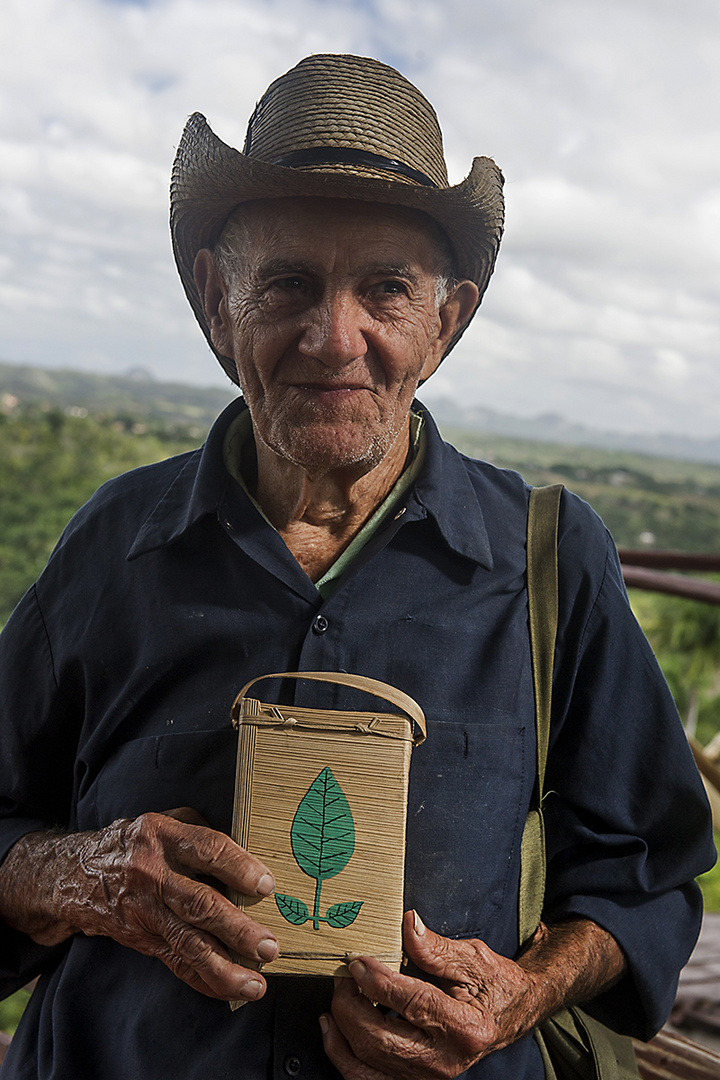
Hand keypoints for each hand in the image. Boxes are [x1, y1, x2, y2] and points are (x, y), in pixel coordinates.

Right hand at [0, 808, 278, 1000]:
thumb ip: (201, 831)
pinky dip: (204, 979)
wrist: (75, 874)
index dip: (237, 867)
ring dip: (224, 967)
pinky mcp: (141, 937)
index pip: (206, 849)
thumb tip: (250, 852)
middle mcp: (151, 873)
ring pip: (187, 942)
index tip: (266, 886)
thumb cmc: (136, 842)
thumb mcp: (164, 821)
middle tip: (268, 946)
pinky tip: (230, 990)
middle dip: (237, 929)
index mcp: (161, 835)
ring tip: (255, 982)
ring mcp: (144, 909)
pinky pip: (175, 961)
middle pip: (198, 903)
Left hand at [321, 910, 540, 1079]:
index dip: (378, 981)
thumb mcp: (472, 959)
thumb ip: (436, 947)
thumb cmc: (493, 986)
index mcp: (463, 1027)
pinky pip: (367, 1078)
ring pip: (369, 1061)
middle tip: (344, 975)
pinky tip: (333, 1028)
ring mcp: (428, 1076)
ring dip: (342, 1027)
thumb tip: (408, 924)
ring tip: (338, 995)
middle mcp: (445, 1060)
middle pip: (382, 1039)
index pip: (410, 1004)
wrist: (510, 1015)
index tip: (358, 961)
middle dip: (352, 1004)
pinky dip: (343, 1055)